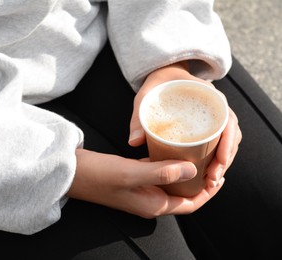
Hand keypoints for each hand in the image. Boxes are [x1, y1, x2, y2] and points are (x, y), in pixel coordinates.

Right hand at [67, 148, 224, 217]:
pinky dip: (167, 164)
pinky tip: (170, 150)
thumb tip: (192, 170)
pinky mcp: (133, 179)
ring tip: (196, 154)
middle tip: (211, 161)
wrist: (72, 173)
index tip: (219, 176)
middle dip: (199, 182)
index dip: (207, 193)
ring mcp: (140, 190)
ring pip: (170, 183)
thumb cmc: (98, 175)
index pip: (189, 204)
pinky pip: (157, 174)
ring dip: (184, 172)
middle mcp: (149, 200)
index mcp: (153, 204)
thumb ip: (162, 172)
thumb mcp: (131, 173)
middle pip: (183, 194)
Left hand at [128, 61, 241, 190]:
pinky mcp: (208, 126)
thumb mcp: (147, 96)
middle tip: (213, 179)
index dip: (228, 141)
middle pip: (231, 135)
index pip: (228, 119)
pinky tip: (208, 175)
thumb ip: (138, 117)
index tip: (221, 160)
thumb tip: (133, 142)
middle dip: (226, 159)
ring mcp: (214, 117)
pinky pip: (219, 143)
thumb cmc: (158, 84)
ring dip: (223, 163)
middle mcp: (216, 107)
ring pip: (228, 142)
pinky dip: (217, 159)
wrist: (165, 76)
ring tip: (211, 181)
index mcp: (208, 96)